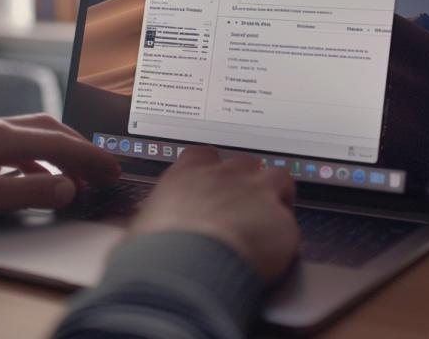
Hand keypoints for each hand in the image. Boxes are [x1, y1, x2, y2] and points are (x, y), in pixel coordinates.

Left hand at [0, 114, 119, 221]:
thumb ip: (29, 193)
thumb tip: (69, 188)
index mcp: (2, 137)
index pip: (61, 144)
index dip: (92, 158)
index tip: (114, 170)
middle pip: (51, 129)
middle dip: (80, 148)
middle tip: (101, 170)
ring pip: (32, 133)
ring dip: (58, 152)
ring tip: (72, 178)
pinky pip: (13, 142)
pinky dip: (33, 157)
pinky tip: (30, 177)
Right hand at [129, 146, 298, 282]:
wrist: (186, 272)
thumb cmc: (157, 253)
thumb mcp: (141, 229)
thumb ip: (151, 221)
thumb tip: (139, 235)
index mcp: (188, 173)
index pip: (204, 155)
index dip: (211, 171)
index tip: (212, 184)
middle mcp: (225, 176)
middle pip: (244, 164)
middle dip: (244, 182)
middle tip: (240, 207)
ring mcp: (256, 193)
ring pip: (277, 177)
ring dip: (275, 195)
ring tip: (268, 219)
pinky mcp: (281, 220)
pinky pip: (289, 221)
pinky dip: (284, 234)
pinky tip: (274, 252)